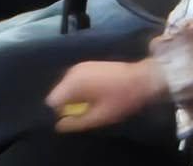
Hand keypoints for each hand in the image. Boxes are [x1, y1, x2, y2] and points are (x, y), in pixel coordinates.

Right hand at [46, 58, 166, 132]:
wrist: (140, 78)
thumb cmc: (120, 99)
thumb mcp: (99, 117)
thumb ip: (77, 122)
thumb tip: (59, 125)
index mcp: (73, 83)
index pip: (52, 101)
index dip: (58, 113)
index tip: (70, 120)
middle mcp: (71, 72)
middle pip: (59, 93)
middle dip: (66, 106)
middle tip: (83, 114)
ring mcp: (79, 66)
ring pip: (66, 88)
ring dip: (73, 99)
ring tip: (90, 105)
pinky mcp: (86, 65)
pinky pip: (74, 81)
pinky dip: (79, 91)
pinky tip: (93, 96)